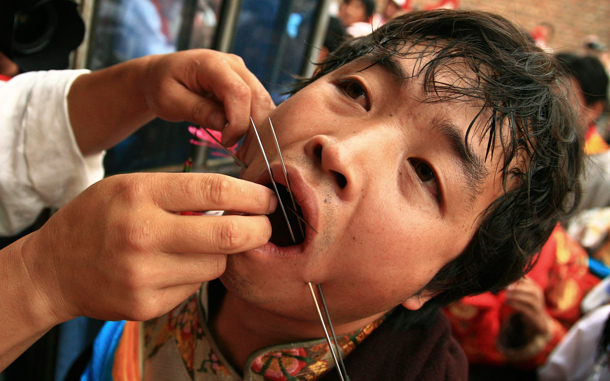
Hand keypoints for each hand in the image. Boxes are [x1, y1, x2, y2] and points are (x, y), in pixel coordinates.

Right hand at [20, 172, 275, 323]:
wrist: (53, 268)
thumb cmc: (99, 218)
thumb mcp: (131, 187)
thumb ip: (180, 192)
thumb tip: (238, 200)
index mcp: (140, 194)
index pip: (215, 190)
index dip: (252, 195)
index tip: (268, 198)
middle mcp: (142, 235)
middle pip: (228, 235)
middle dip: (259, 230)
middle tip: (265, 225)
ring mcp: (143, 275)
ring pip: (216, 265)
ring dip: (223, 254)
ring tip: (204, 244)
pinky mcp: (145, 305)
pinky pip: (195, 288)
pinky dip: (196, 275)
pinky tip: (175, 266)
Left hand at [69, 49, 274, 154]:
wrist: (160, 75)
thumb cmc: (160, 86)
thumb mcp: (169, 101)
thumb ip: (197, 110)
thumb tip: (224, 125)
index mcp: (212, 63)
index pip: (238, 92)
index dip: (238, 121)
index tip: (226, 142)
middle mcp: (233, 64)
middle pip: (258, 97)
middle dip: (255, 128)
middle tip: (242, 153)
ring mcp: (242, 73)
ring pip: (262, 102)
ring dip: (257, 128)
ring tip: (244, 150)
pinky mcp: (245, 83)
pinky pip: (257, 105)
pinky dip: (254, 124)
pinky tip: (244, 141)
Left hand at [505, 277, 550, 334]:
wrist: (538, 319)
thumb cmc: (528, 303)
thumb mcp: (525, 293)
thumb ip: (518, 286)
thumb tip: (505, 280)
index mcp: (536, 288)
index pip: (529, 281)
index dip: (518, 279)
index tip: (507, 280)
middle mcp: (539, 296)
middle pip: (531, 290)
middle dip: (518, 288)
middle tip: (507, 287)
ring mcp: (537, 306)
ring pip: (529, 300)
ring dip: (516, 296)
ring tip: (506, 295)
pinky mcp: (533, 315)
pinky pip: (525, 309)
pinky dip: (515, 305)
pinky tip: (507, 302)